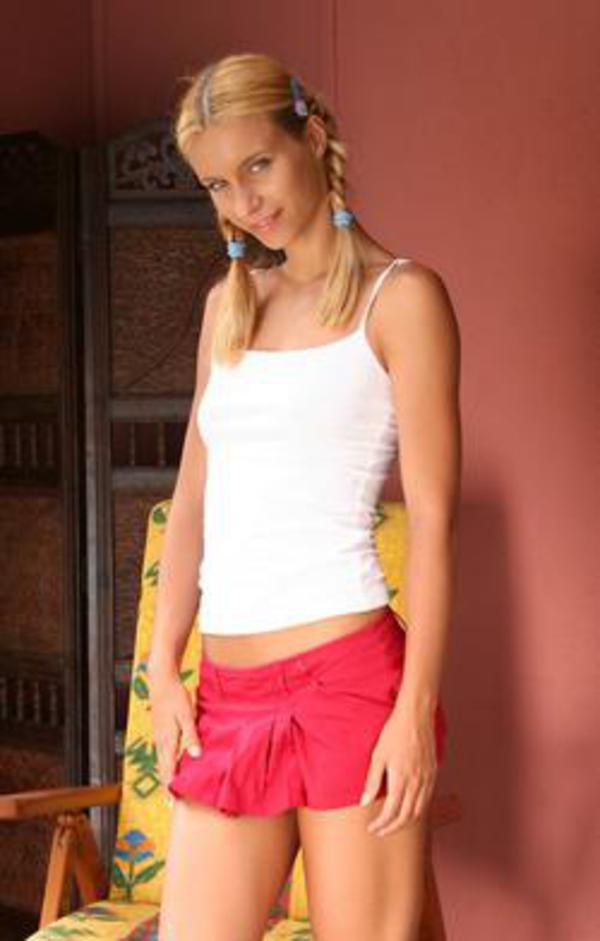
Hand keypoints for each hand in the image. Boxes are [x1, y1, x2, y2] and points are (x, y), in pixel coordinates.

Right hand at [148, 669, 201, 794]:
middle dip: (167, 787)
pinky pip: (162, 754)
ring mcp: (159, 737)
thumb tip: (195, 755)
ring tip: (171, 791)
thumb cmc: (176, 696)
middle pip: (163, 770)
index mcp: (167, 740)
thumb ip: (191, 735)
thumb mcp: (187, 715)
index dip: (170, 788)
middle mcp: (160, 742)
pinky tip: (171, 766)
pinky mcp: (160, 732)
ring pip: (161, 762)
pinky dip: (166, 765)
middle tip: (171, 805)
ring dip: (166, 777)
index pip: (168, 770)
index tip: (173, 804)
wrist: (161, 681)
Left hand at [360, 702, 437, 836]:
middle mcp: (417, 783)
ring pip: (418, 811)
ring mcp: (427, 779)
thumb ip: (372, 781)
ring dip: (405, 823)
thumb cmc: (395, 733)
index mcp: (401, 780)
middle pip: (406, 817)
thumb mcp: (378, 756)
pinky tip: (409, 809)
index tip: (372, 828)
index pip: (391, 813)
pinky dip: (417, 811)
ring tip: (392, 825)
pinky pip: (426, 800)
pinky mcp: (433, 774)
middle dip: (391, 828)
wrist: (416, 717)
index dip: (381, 824)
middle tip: (380, 831)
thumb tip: (365, 802)